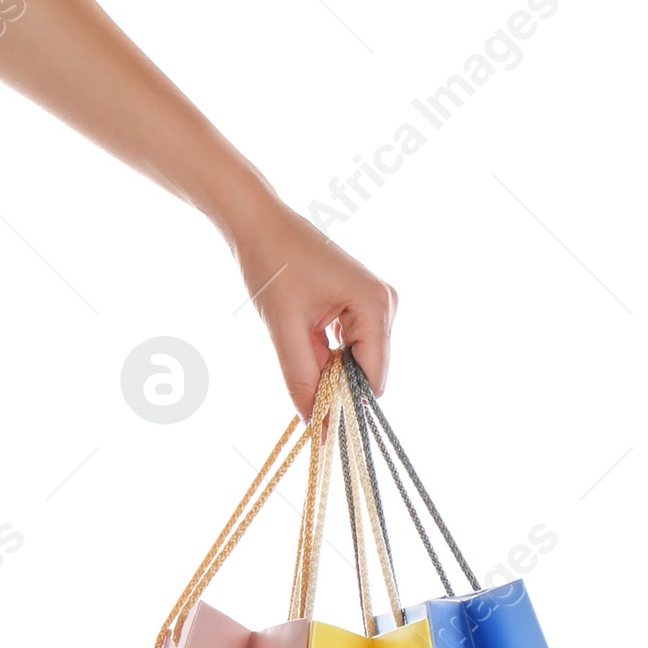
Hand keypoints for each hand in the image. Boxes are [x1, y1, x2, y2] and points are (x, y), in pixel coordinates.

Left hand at [227, 193, 396, 416]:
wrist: (261, 223)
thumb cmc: (273, 266)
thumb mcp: (284, 329)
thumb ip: (302, 379)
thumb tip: (316, 424)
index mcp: (376, 306)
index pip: (373, 379)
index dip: (345, 403)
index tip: (315, 418)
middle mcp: (386, 304)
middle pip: (369, 371)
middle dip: (336, 382)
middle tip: (298, 368)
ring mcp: (378, 301)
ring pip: (359, 361)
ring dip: (330, 366)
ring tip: (299, 341)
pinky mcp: (364, 302)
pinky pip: (352, 345)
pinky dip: (329, 352)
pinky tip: (306, 334)